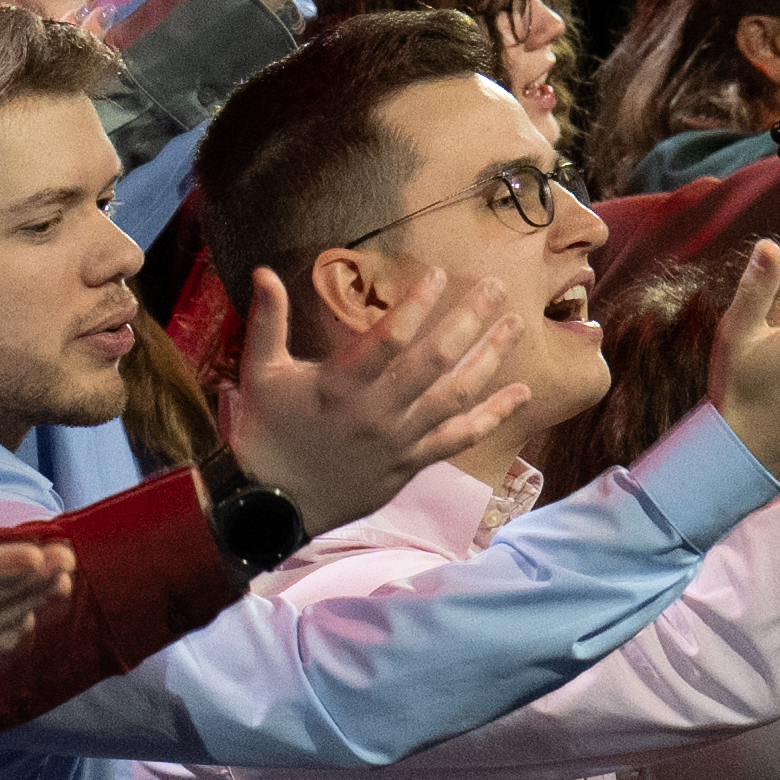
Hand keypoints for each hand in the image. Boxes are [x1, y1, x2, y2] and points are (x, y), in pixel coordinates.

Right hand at [220, 260, 553, 525]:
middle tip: (498, 287)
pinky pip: (458, 438)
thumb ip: (266, 321)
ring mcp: (399, 440)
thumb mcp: (259, 373)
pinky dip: (492, 416)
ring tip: (515, 325)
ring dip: (490, 359)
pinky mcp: (411, 464)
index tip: (439, 274)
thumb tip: (263, 271)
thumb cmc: (265, 433)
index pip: (389, 338)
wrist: (273, 507)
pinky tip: (520, 394)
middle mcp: (377, 412)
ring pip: (455, 396)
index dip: (418, 304)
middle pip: (435, 361)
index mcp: (340, 385)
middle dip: (470, 320)